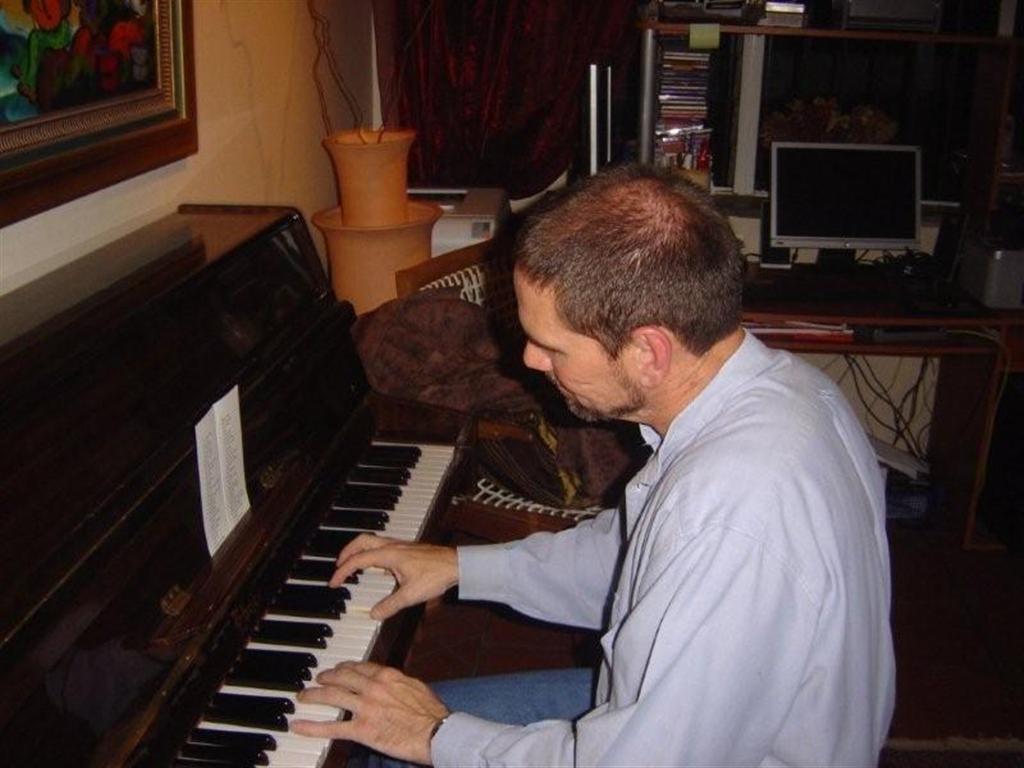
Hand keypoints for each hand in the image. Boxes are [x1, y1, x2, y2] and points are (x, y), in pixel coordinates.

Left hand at [292, 661, 448, 764]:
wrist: (435, 732)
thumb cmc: (432, 712)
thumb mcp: (416, 686)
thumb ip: (398, 682)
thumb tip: (391, 681)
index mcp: (387, 675)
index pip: (359, 667)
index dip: (345, 667)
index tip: (338, 669)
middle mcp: (373, 687)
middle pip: (341, 678)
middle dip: (326, 677)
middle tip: (318, 679)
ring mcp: (365, 708)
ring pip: (332, 696)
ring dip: (314, 695)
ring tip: (304, 695)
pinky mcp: (361, 730)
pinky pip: (332, 727)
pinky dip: (312, 726)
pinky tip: (298, 725)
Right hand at [331, 534, 457, 619]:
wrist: (456, 564)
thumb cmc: (436, 574)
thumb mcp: (411, 595)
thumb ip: (390, 605)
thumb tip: (374, 614)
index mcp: (389, 554)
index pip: (358, 560)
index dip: (343, 571)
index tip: (334, 582)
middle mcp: (392, 546)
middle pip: (361, 541)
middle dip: (346, 552)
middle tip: (338, 567)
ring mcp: (399, 545)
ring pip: (371, 540)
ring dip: (358, 550)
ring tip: (351, 564)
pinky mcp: (406, 548)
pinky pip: (381, 545)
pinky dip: (370, 552)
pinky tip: (375, 566)